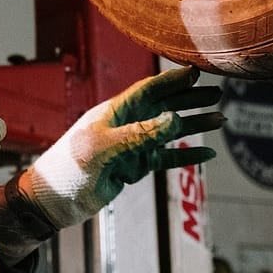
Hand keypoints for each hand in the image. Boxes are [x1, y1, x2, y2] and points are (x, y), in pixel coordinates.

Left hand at [17, 66, 222, 228]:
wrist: (53, 201)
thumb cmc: (68, 169)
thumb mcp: (101, 148)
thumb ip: (138, 134)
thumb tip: (174, 118)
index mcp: (112, 113)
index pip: (147, 90)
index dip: (172, 79)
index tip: (197, 71)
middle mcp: (123, 125)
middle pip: (163, 106)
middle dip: (189, 98)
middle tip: (218, 93)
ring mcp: (129, 146)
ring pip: (167, 131)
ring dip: (192, 125)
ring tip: (220, 119)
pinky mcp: (132, 168)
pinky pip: (164, 157)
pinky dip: (185, 155)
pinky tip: (206, 153)